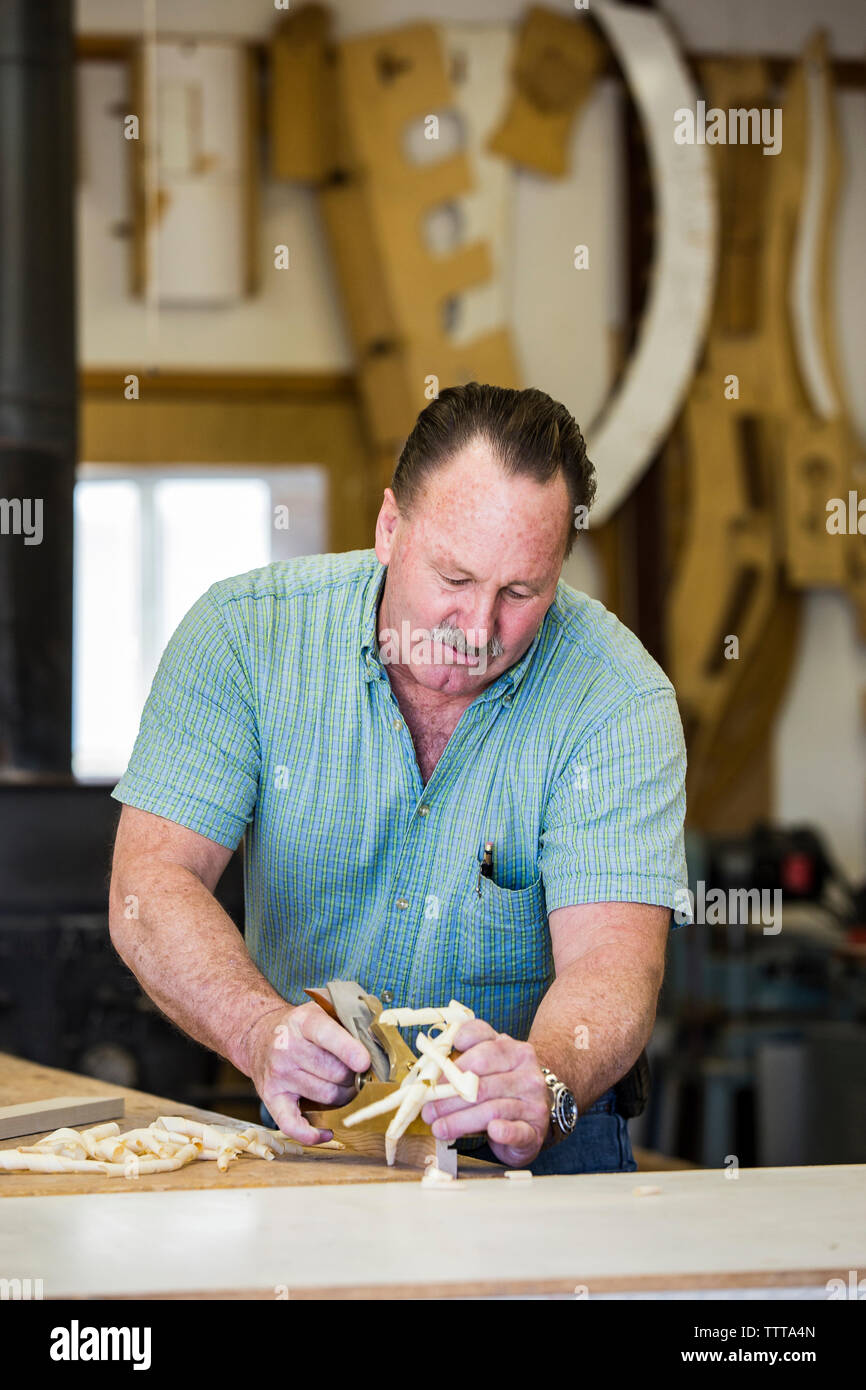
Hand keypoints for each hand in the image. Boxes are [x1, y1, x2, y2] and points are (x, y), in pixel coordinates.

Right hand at [243, 1002, 370, 1146]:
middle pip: (334, 1072)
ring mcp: (279, 1074)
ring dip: (343, 1096)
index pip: (327, 1035)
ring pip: (326, 1096)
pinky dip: (312, 1134)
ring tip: (343, 1086)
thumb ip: (349, 1020)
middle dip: (354, 1076)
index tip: (364, 1062)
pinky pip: (292, 1125)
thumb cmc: (302, 1027)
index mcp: (304, 1022)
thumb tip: (379, 1039)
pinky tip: (327, 1131)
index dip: (349, 1050)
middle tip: (357, 1073)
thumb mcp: (323, 1010)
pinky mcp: (271, 1097)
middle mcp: (288, 1048)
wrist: (260, 1035)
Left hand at [420, 1019, 549, 1167]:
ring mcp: (533, 1099)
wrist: (534, 1112)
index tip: (434, 1073)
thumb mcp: (487, 1065)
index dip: (454, 1058)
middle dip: (449, 1097)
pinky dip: (504, 1131)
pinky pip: (518, 1130)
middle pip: (480, 1080)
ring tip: (439, 1128)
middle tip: (428, 1110)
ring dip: (460, 1120)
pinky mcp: (535, 1128)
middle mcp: (526, 1069)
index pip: (481, 1042)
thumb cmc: (502, 1086)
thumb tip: (429, 1069)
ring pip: (492, 1108)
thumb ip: (462, 1060)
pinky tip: (492, 1132)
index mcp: (511, 1048)